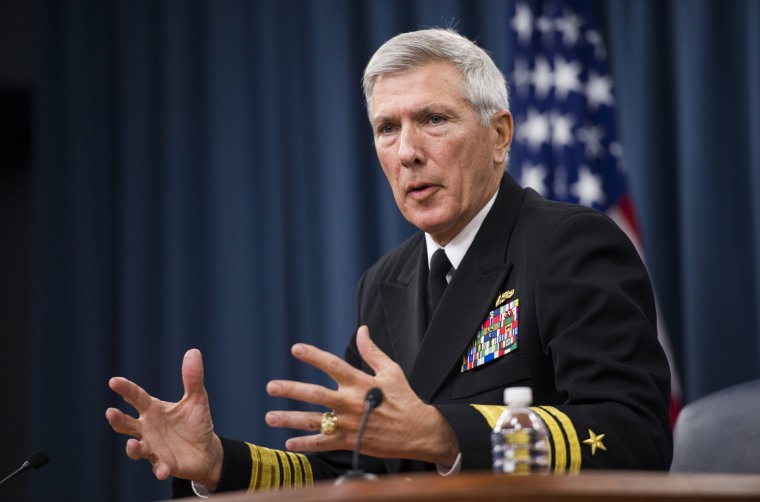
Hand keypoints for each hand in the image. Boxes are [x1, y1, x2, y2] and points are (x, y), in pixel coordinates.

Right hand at [105, 349, 223, 488]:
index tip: (114, 381)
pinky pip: (158, 467)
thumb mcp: (196, 399)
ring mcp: (153, 448)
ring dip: (133, 448)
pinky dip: (159, 469)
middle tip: (110, 412)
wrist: (205, 450)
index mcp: (153, 409)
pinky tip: (162, 471)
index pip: (136, 397)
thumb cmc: (195, 423)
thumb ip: (192, 378)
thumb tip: (193, 351)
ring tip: (132, 444)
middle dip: (118, 420)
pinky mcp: (163, 464)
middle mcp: (147, 429)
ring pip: (136, 449)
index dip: (125, 389)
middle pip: (127, 424)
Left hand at [265, 326, 459, 465]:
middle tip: (271, 386)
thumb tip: (362, 330)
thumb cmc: (404, 398)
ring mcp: (348, 424)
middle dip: (291, 390)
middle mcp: (350, 403)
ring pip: (313, 421)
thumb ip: (372, 351)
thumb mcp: (391, 371)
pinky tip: (289, 443)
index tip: (296, 348)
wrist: (417, 431)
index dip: (313, 356)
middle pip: (315, 394)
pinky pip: (323, 444)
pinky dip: (305, 444)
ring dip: (290, 419)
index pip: (332, 365)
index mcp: (360, 382)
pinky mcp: (349, 442)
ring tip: (270, 416)